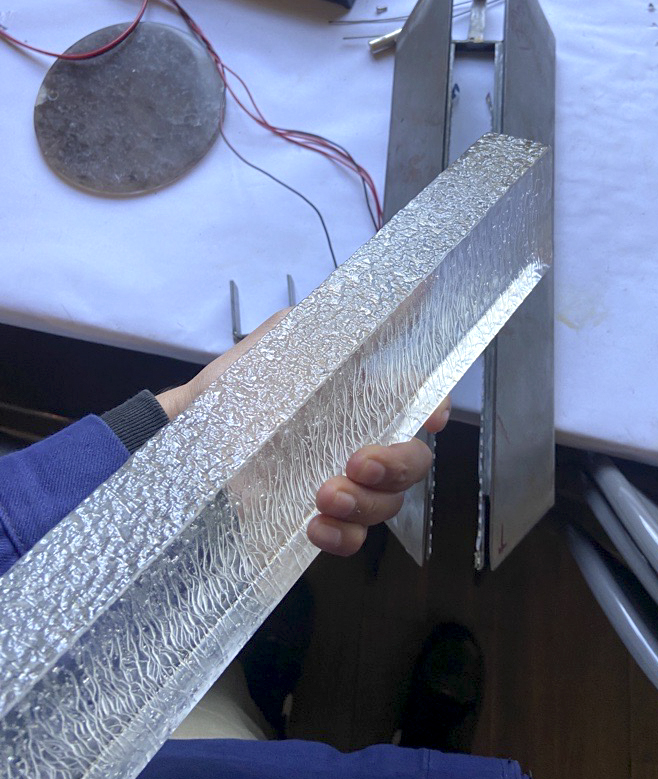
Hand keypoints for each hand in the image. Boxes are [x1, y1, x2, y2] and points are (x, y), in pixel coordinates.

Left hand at [156, 311, 450, 559]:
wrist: (184, 440)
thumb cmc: (237, 387)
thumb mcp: (283, 343)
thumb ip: (335, 321)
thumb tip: (400, 285)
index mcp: (359, 398)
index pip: (417, 403)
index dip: (435, 410)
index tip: (433, 416)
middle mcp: (357, 440)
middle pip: (412, 461)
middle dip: (397, 465)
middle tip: (357, 462)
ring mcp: (339, 484)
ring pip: (388, 504)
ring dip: (368, 504)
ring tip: (325, 496)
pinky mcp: (314, 520)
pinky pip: (350, 540)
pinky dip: (343, 539)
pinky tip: (316, 527)